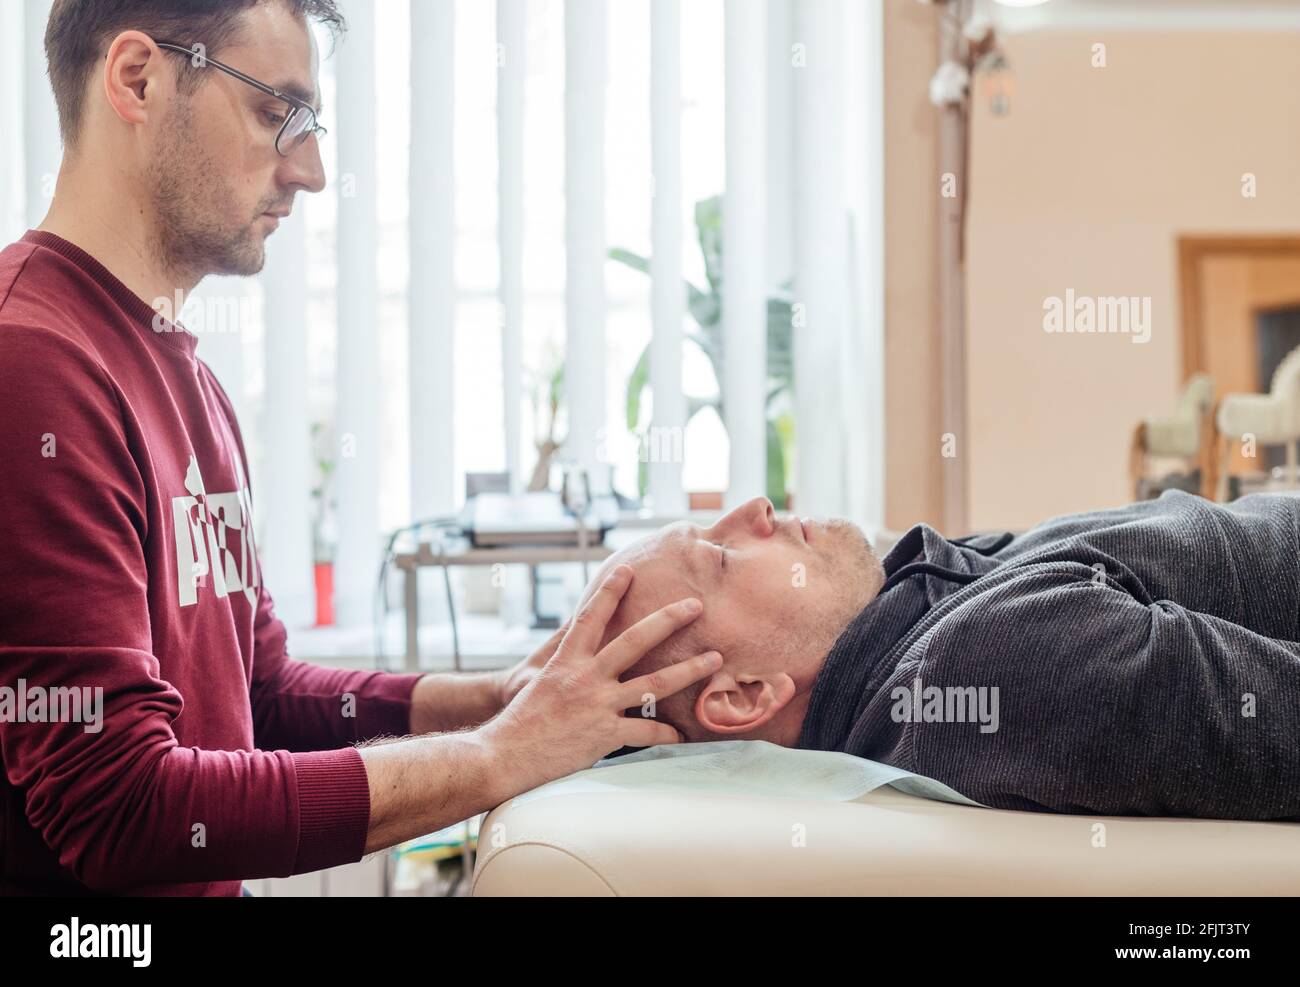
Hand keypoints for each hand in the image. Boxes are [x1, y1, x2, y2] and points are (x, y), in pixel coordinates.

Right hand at [476, 564, 719, 796]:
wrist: (504, 755)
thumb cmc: (520, 722)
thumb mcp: (538, 682)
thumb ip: (564, 664)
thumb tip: (579, 643)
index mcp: (566, 660)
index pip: (590, 616)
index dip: (609, 591)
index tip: (627, 570)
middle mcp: (585, 677)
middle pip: (635, 640)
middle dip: (668, 620)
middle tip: (695, 605)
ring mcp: (597, 705)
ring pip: (653, 683)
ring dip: (688, 671)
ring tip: (715, 660)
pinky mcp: (604, 734)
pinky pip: (646, 732)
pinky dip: (666, 734)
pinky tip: (682, 734)